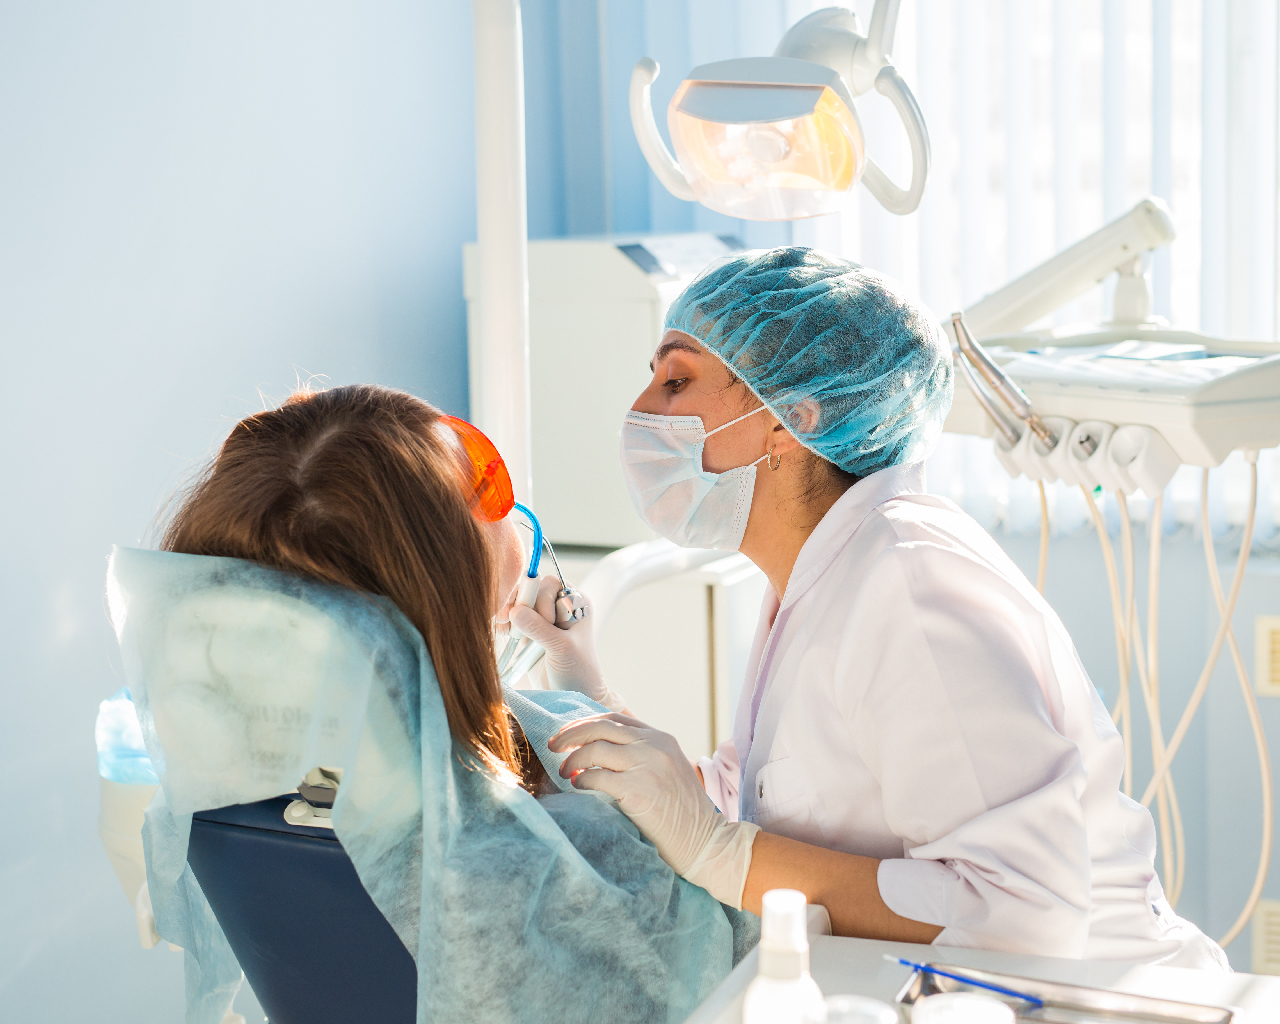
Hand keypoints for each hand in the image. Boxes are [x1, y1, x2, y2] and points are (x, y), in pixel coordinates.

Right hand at [508, 576, 624, 710]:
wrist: (571, 697)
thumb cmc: (578, 672)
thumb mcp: (562, 649)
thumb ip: (540, 629)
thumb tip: (515, 611)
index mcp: (576, 603)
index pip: (551, 583)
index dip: (542, 598)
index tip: (546, 621)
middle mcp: (559, 606)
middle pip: (531, 590)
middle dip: (520, 604)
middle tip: (509, 621)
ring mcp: (543, 619)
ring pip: (520, 603)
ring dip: (509, 613)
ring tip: (503, 627)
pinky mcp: (530, 632)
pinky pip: (513, 619)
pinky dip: (505, 623)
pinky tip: (502, 631)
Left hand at [548, 713, 758, 906]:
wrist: (706, 842)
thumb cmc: (684, 814)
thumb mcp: (669, 770)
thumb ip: (643, 755)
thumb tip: (599, 750)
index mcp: (661, 738)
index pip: (614, 719)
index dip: (585, 724)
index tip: (567, 735)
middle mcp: (654, 746)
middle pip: (600, 727)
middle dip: (570, 735)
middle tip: (552, 747)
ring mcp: (647, 766)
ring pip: (594, 750)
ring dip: (573, 760)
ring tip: (565, 773)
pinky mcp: (638, 790)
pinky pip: (596, 777)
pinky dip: (581, 780)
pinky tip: (579, 787)